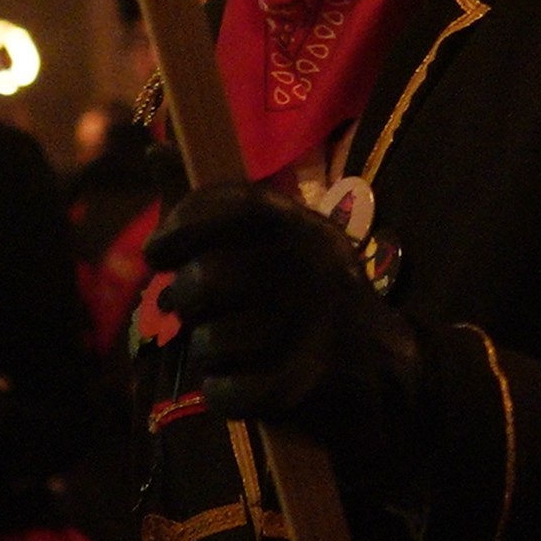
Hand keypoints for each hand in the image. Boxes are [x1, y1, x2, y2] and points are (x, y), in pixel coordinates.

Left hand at [143, 187, 424, 455]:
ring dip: (206, 351)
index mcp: (303, 229)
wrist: (384, 369)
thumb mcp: (274, 244)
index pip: (240, 206)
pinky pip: (235, 392)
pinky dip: (224, 393)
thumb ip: (211, 205)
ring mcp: (318, 327)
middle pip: (214, 278)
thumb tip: (155, 147)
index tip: (157, 251)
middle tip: (186, 309)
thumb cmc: (307, 299)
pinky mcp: (314, 383)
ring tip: (222, 349)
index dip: (186, 223)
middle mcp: (316, 269)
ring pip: (218, 340)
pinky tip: (234, 386)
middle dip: (186, 299)